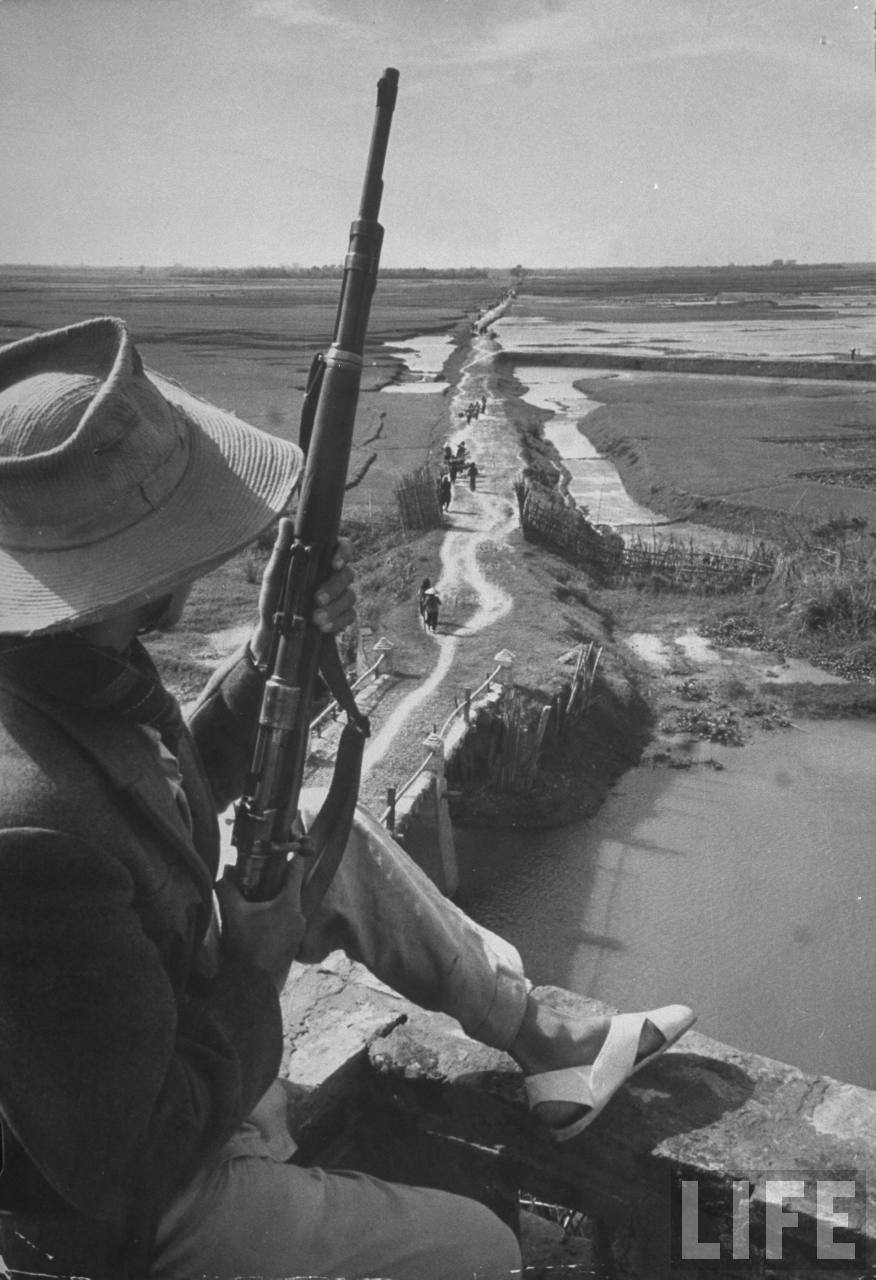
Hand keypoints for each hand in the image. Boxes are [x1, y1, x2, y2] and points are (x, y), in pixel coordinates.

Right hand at [216, 858, 307, 992]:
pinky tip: (259, 921)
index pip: (295, 872)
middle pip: (291, 890)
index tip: (288, 846)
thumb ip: (227, 891)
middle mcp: (299, 916)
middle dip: (277, 881)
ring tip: (256, 898)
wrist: (252, 986)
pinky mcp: (293, 946)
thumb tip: (220, 878)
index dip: (291, 857)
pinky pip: (287, 923)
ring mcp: (298, 933)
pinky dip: (276, 917)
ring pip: (289, 908)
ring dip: (275, 902)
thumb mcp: (234, 914)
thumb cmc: (246, 946)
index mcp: (290, 904)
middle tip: (261, 873)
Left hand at [249, 519, 356, 664]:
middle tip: (317, 599)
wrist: (272, 631)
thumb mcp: (273, 574)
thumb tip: (286, 521)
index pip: (343, 548)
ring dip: (334, 608)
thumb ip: (281, 549)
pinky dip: (338, 622)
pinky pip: (350, 616)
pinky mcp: (341, 617)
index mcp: (321, 561)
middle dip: (334, 587)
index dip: (344, 552)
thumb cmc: (273, 598)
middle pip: (348, 574)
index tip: (333, 563)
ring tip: (316, 619)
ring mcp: (339, 598)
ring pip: (350, 597)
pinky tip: (323, 627)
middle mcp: (333, 577)